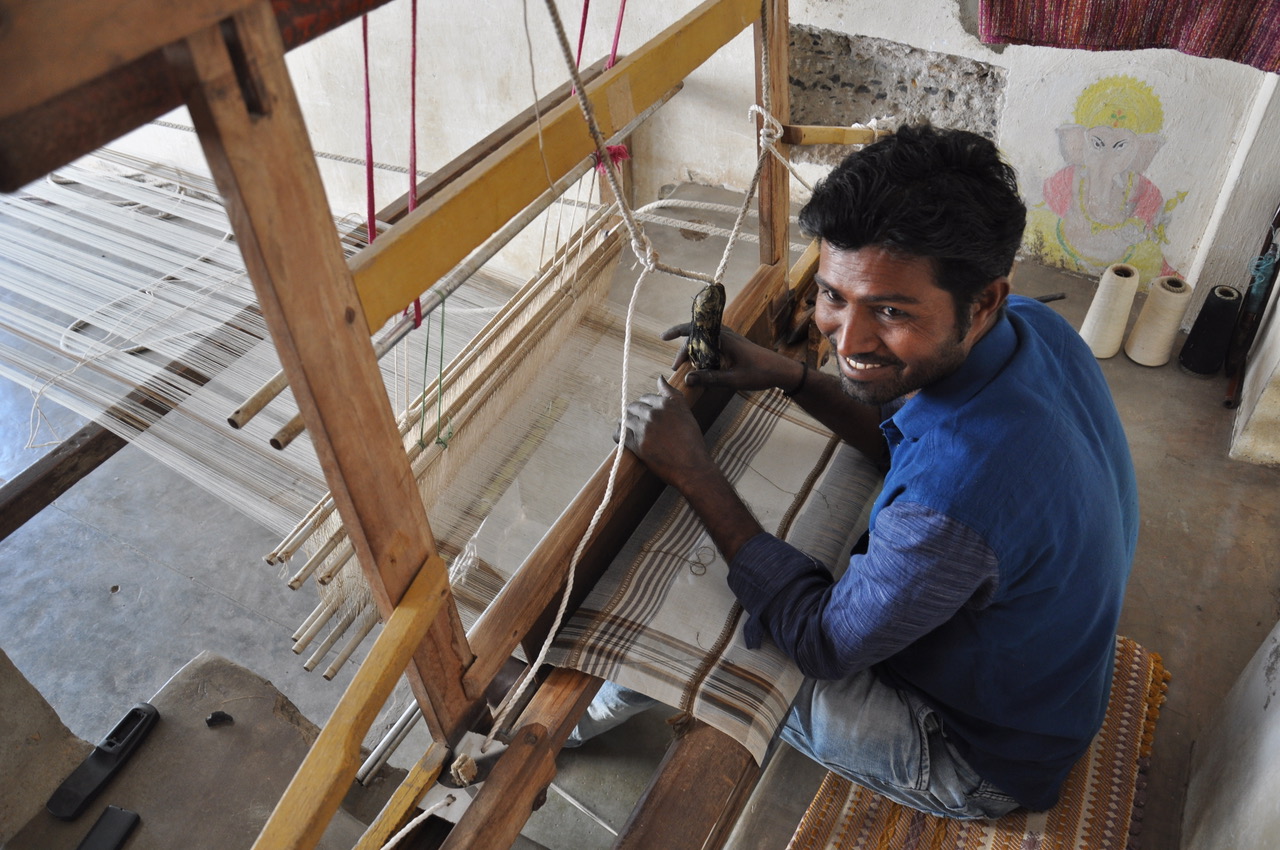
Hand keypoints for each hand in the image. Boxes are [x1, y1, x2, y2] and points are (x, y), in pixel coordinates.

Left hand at [622, 376, 714, 487]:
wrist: (692, 467)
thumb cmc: (692, 441)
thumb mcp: (685, 412)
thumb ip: (671, 393)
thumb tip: (660, 378)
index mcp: (666, 404)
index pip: (646, 398)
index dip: (646, 406)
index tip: (648, 414)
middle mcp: (654, 414)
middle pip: (633, 407)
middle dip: (634, 414)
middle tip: (640, 424)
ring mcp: (644, 429)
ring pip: (625, 419)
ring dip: (626, 424)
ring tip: (632, 430)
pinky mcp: (638, 445)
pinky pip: (620, 435)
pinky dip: (619, 435)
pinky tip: (624, 438)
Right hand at [663, 324, 803, 393]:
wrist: (782, 371)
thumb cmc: (761, 373)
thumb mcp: (734, 379)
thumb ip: (710, 378)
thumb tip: (687, 379)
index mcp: (724, 338)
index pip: (695, 329)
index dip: (677, 331)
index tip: (663, 337)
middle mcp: (726, 335)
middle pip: (697, 337)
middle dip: (684, 350)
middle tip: (676, 368)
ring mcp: (730, 339)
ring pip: (704, 341)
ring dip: (693, 351)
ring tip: (686, 367)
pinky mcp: (734, 345)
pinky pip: (712, 344)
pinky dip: (703, 352)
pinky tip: (701, 364)